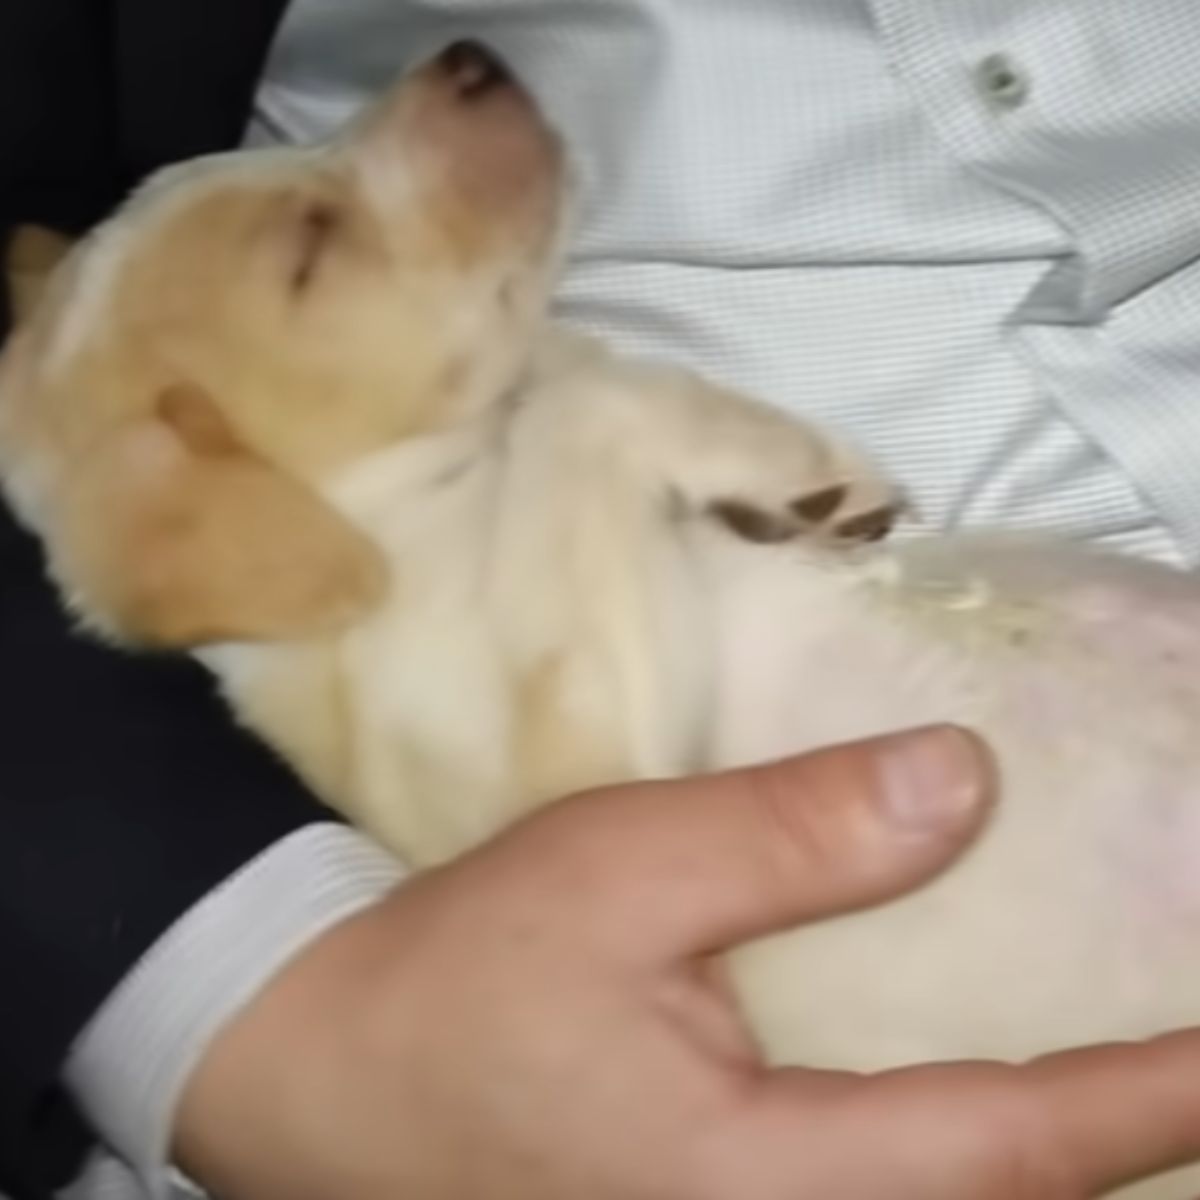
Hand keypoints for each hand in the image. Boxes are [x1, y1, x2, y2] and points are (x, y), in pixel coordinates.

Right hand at [174, 727, 1199, 1198]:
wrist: (324, 1069)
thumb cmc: (463, 972)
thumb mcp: (623, 873)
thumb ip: (796, 836)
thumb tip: (965, 785)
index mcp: (755, 1183)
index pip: (1008, 1146)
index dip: (1146, 1095)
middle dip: (1109, 1141)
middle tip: (1180, 1058)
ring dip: (1029, 1151)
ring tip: (1108, 1068)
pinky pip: (865, 1195)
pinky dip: (941, 1147)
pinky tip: (953, 1092)